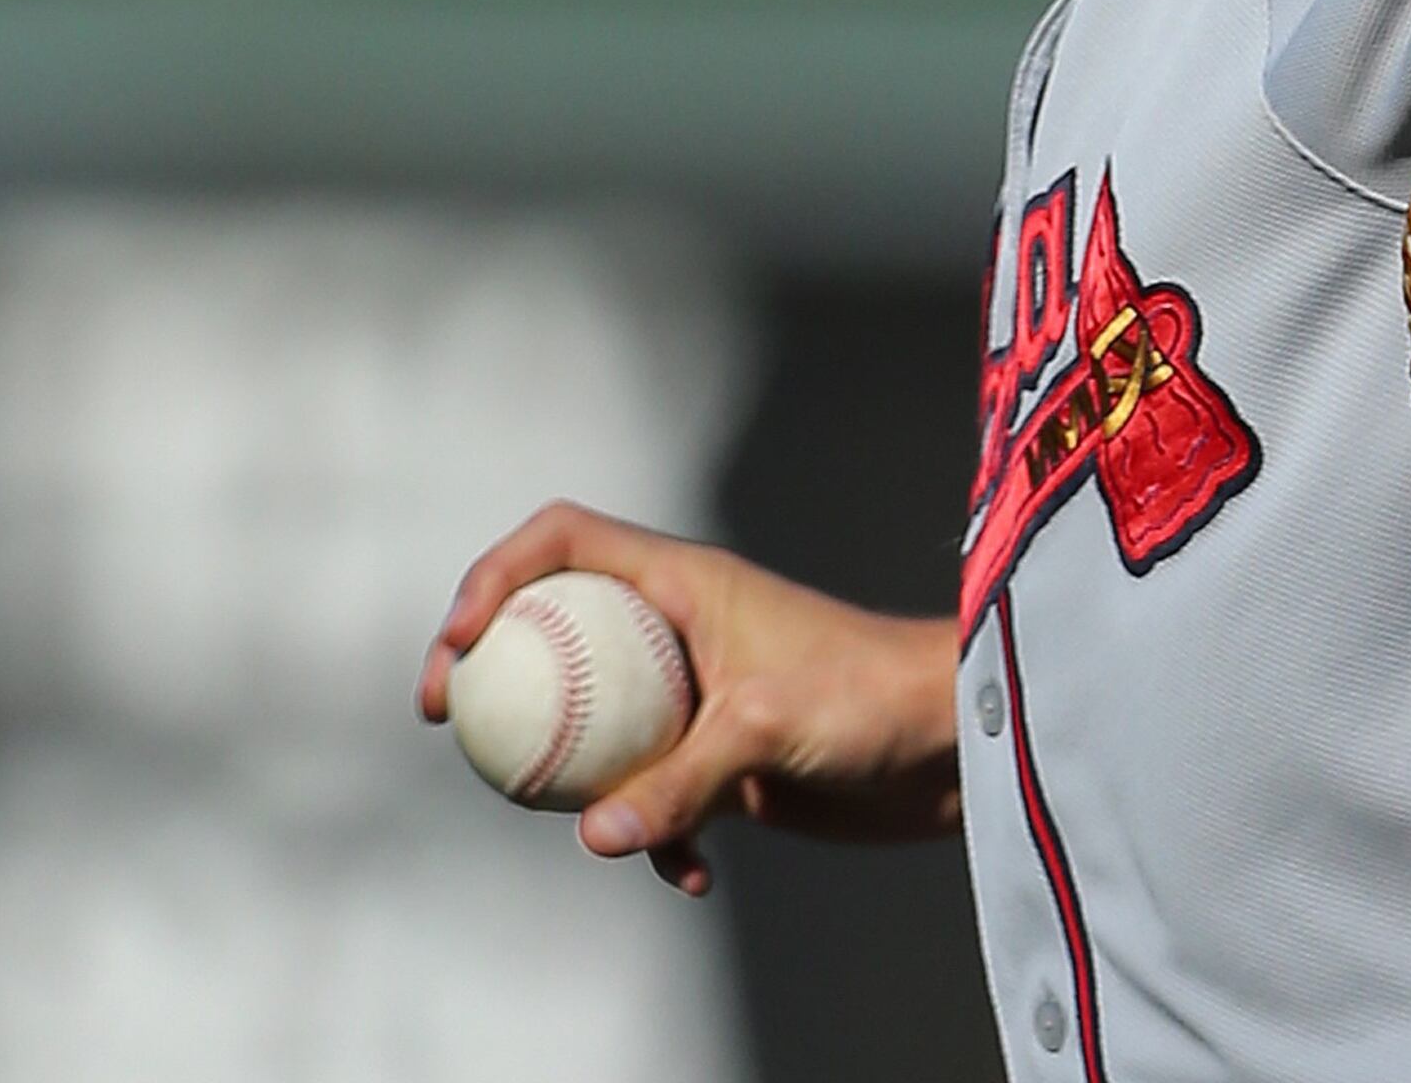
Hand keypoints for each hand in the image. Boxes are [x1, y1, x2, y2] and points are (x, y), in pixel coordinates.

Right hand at [419, 501, 962, 894]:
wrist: (958, 744)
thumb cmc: (877, 699)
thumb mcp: (770, 730)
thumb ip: (679, 781)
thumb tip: (592, 838)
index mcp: (686, 581)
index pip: (564, 540)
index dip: (495, 575)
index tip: (461, 646)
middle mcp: (682, 627)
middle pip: (554, 627)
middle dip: (496, 669)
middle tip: (453, 721)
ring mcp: (697, 691)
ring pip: (594, 722)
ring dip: (574, 774)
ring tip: (577, 823)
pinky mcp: (723, 756)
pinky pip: (652, 792)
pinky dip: (655, 831)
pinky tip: (691, 871)